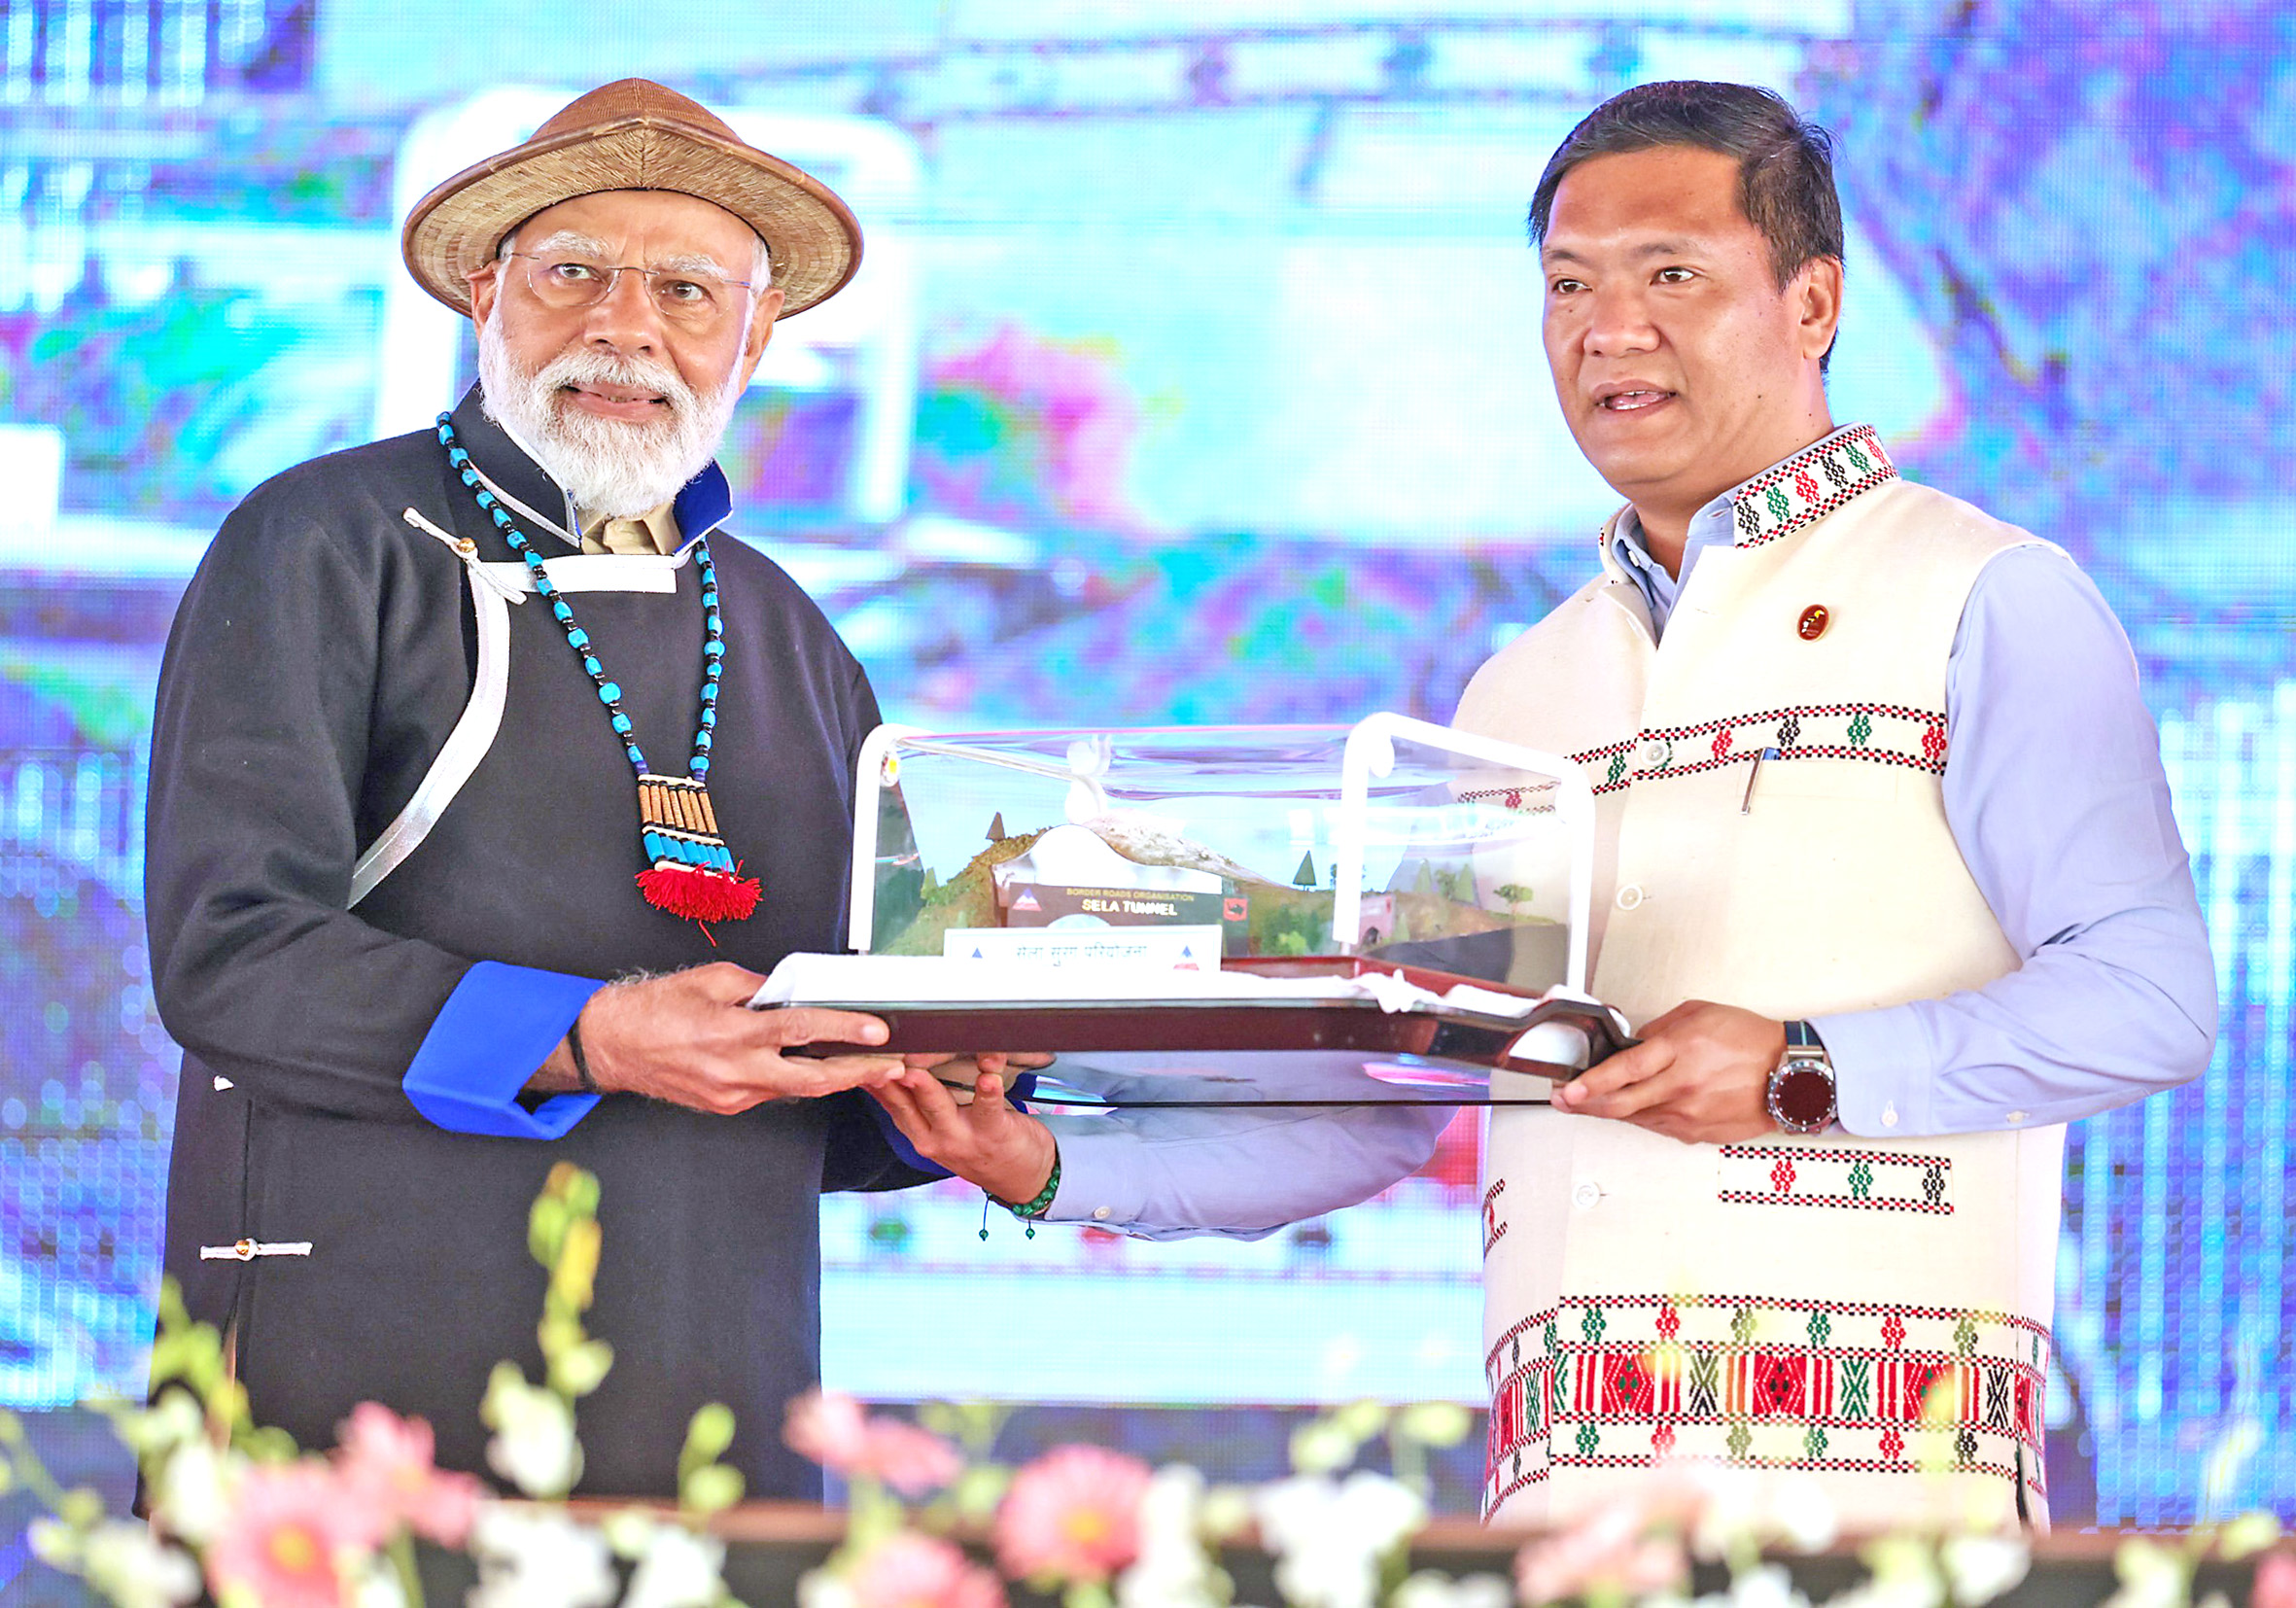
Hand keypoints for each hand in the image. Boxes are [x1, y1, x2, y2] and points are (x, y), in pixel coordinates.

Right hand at [535, 962, 904, 1115]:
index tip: (878, 1031)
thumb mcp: (709, 980)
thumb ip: (757, 987)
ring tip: (866, 1067)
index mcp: (734, 1033)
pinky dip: (795, 1081)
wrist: (609, 1046)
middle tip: (892, 1067)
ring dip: (831, 1079)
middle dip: (858, 1074)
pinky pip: (770, 1093)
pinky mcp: (725, 1106)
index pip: (802, 1031)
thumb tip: (789, 993)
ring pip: (794, 1091)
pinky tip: (815, 1070)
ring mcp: (731, 1095)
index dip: (845, 1031)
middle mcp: (736, 1071)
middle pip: (812, 1081)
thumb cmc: (653, 1008)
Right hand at [868, 1060, 1058, 1203]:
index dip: (872, 1080)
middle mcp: (934, 1138)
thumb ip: (918, 1104)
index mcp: (919, 1133)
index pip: (889, 1102)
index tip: (858, 1057)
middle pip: (905, 1104)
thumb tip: (891, 1071)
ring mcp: (962, 1137)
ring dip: (926, 1087)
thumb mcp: (940, 1131)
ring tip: (915, 1071)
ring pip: (938, 1107)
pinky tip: (987, 1076)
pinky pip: (988, 1108)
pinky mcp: (992, 1133)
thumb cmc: (981, 1144)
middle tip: (876, 1061)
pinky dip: (988, 1090)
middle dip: (889, 1082)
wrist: (1023, 1178)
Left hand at [1551, 1000, 1783, 1144]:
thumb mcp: (1699, 1014)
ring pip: (1636, 1117)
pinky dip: (1643, 1116)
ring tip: (1596, 1099)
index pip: (1624, 1070)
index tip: (1568, 1088)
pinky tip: (1639, 1106)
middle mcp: (1682, 1087)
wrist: (1791, 1076)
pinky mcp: (1697, 1134)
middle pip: (1620, 1104)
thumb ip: (1658, 1029)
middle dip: (1584, 1104)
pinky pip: (1658, 1127)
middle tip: (1564, 1100)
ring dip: (1612, 1109)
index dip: (1590, 1082)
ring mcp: (1690, 1115)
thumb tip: (1631, 1044)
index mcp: (1680, 1052)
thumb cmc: (1750, 1041)